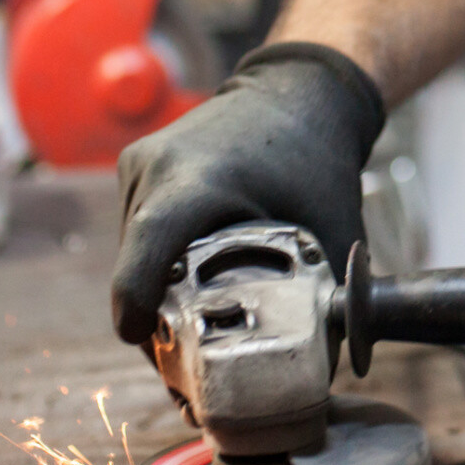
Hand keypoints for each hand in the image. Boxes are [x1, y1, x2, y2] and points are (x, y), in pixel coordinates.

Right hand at [111, 42, 385, 342]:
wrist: (299, 91)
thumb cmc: (318, 160)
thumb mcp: (330, 234)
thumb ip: (326, 305)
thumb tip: (319, 372)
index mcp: (197, 183)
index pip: (145, 255)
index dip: (136, 307)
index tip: (140, 338)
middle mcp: (156, 169)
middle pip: (139, 267)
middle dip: (157, 321)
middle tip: (186, 370)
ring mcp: (140, 164)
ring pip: (133, 252)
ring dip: (156, 291)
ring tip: (190, 329)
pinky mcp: (137, 164)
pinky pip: (137, 230)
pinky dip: (157, 261)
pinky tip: (186, 286)